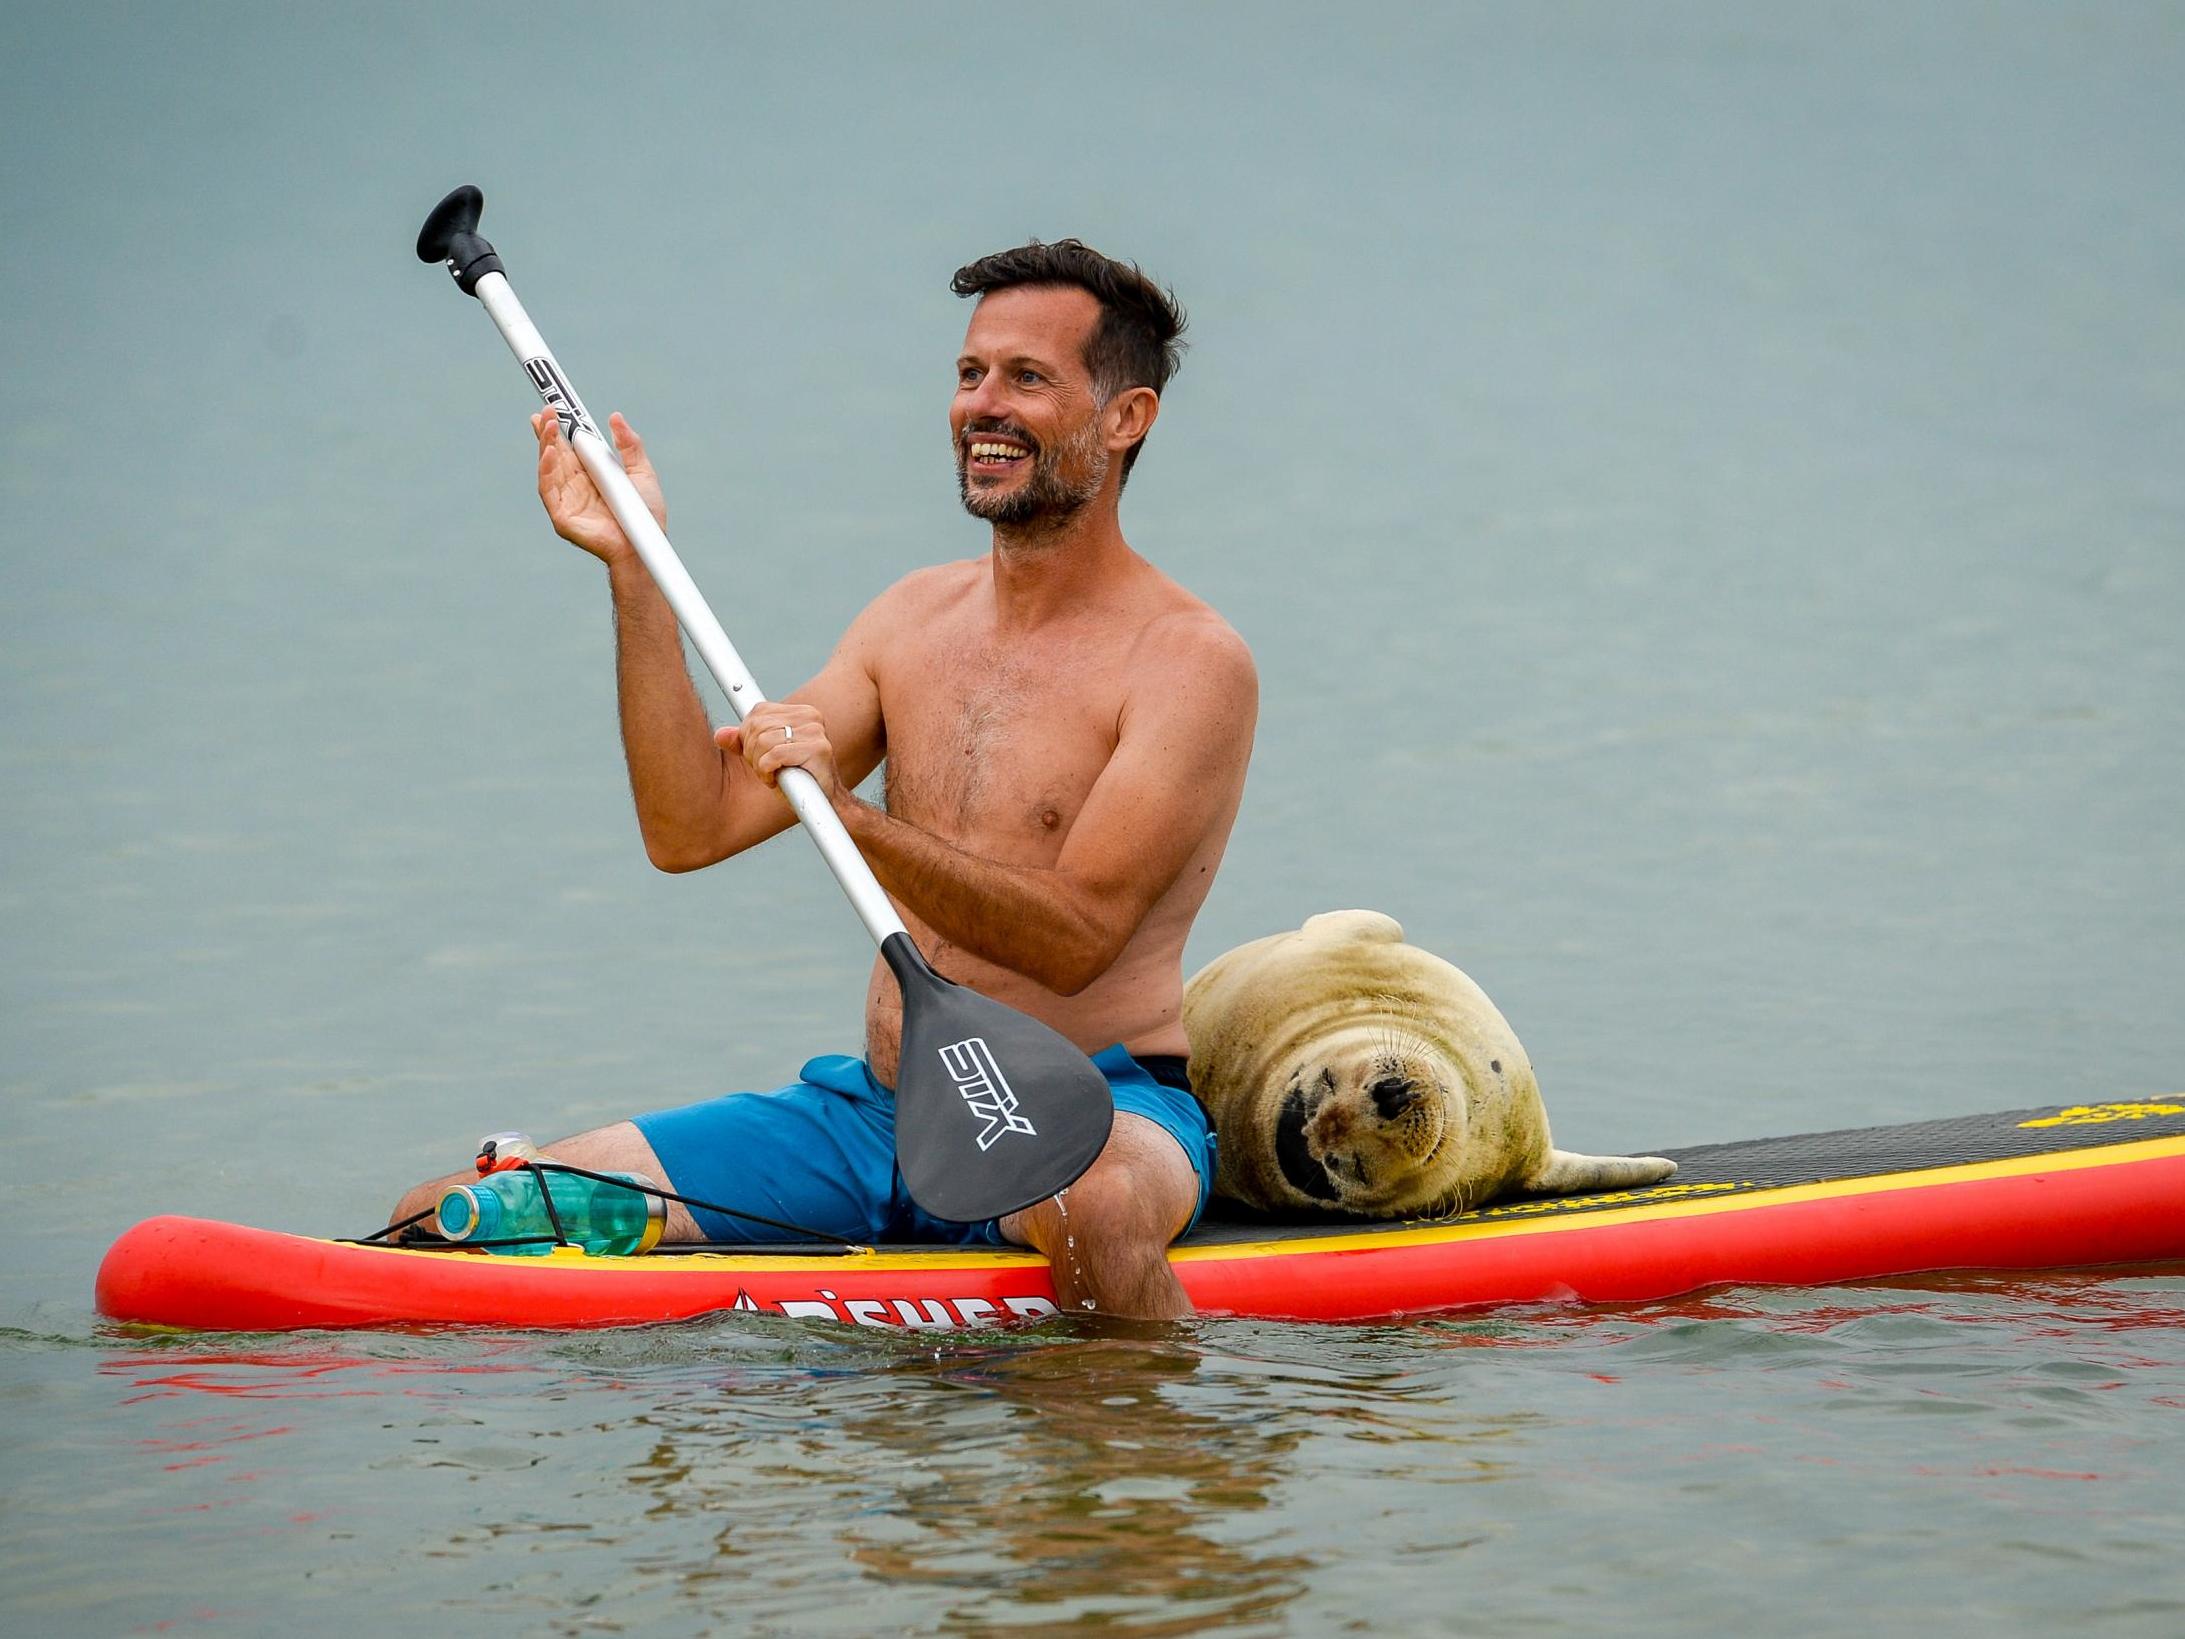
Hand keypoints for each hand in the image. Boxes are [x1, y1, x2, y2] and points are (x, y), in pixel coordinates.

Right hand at [533, 410, 666, 563]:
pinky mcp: (562, 517)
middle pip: (555, 454)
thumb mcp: (641, 472)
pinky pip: (549, 491)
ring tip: (546, 423)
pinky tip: (550, 452)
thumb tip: (615, 417)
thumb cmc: (645, 515)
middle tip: (545, 409)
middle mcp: (576, 486)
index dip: (559, 428)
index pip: (569, 447)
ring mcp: (567, 501)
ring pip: (549, 468)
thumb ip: (630, 445)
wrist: (646, 545)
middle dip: (547, 431)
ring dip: (545, 444)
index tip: (553, 407)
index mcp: (591, 475)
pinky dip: (547, 470)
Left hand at [717, 703, 842, 803]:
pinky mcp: (818, 750)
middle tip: (768, 769)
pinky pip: (773, 756)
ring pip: (763, 741)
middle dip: (753, 753)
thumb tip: (720, 735)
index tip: (761, 756)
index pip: (757, 713)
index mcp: (801, 712)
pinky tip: (777, 780)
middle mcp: (810, 717)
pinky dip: (767, 772)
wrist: (824, 804)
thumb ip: (743, 743)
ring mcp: (815, 732)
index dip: (749, 738)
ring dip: (760, 765)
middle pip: (757, 726)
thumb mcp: (764, 756)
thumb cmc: (796, 780)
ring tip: (775, 775)